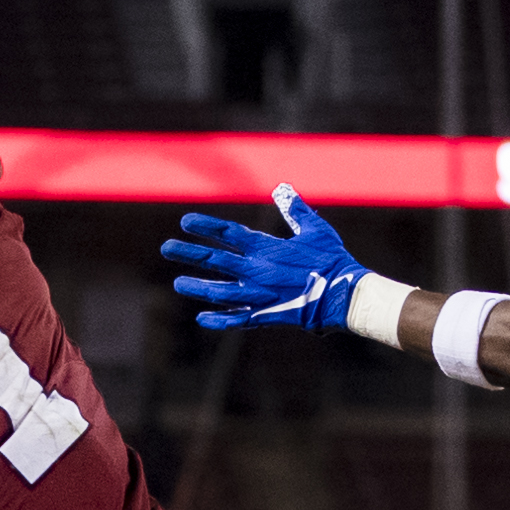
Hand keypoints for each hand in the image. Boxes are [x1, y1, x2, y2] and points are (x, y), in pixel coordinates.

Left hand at [162, 185, 373, 332]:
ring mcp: (259, 295)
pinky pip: (237, 319)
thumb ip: (296, 210)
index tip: (185, 222)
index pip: (228, 234)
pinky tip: (201, 319)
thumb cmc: (332, 260)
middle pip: (215, 260)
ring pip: (219, 291)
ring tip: (178, 283)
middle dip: (189, 253)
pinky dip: (218, 320)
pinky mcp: (266, 316)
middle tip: (166, 248)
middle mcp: (256, 270)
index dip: (205, 227)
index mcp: (266, 248)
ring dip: (197, 286)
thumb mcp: (315, 229)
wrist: (344, 295)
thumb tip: (283, 190)